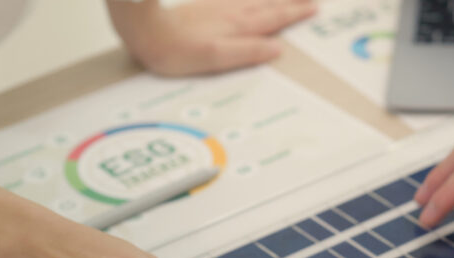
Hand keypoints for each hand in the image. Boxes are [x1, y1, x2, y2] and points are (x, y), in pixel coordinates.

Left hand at [108, 0, 316, 75]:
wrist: (139, 22)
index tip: (314, 8)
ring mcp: (217, 4)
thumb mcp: (213, 57)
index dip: (295, 13)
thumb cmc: (172, 47)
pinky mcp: (203, 3)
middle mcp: (231, 11)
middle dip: (290, 1)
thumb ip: (246, 52)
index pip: (274, 18)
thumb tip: (276, 49)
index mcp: (238, 26)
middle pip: (268, 4)